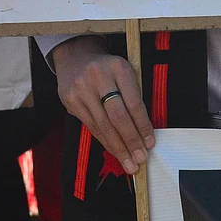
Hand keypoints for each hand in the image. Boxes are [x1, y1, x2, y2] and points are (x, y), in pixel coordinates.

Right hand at [53, 35, 154, 174]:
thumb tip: (145, 133)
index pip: (134, 103)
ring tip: (129, 162)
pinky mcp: (70, 100)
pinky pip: (91, 125)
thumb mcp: (125, 73)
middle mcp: (97, 77)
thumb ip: (134, 97)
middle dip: (130, 141)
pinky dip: (104, 140)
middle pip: (117, 116)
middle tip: (140, 159)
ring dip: (117, 147)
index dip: (143, 127)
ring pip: (102, 125)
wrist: (75, 58)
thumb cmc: (107, 70)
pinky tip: (114, 150)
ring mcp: (80, 89)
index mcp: (118, 68)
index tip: (150, 144)